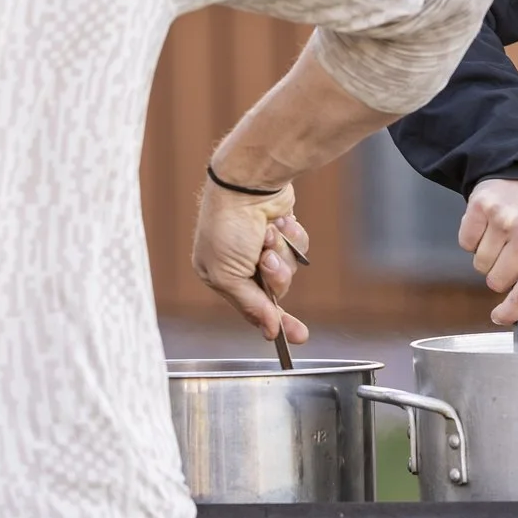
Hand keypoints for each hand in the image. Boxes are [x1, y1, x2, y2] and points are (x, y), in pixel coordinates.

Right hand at [191, 173, 312, 345]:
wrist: (247, 182)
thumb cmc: (227, 226)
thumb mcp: (228, 275)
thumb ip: (250, 305)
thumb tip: (269, 331)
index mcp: (218, 274)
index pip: (249, 307)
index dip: (271, 321)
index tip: (294, 335)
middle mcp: (239, 261)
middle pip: (273, 290)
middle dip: (276, 277)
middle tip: (269, 261)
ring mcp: (262, 245)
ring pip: (288, 269)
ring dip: (282, 254)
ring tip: (269, 235)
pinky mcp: (281, 230)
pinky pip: (298, 248)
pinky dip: (293, 238)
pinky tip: (280, 222)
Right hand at [459, 178, 517, 326]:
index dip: (510, 313)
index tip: (499, 318)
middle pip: (497, 281)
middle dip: (499, 276)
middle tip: (509, 257)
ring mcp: (503, 217)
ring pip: (479, 264)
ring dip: (486, 257)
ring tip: (500, 238)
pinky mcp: (480, 205)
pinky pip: (465, 243)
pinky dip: (473, 240)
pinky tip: (488, 227)